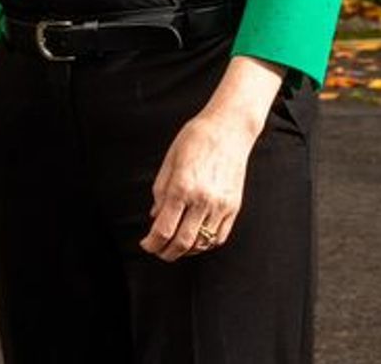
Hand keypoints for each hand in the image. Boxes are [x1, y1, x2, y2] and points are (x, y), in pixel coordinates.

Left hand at [139, 111, 256, 261]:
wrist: (229, 128)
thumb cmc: (196, 139)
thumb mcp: (169, 161)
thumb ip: (160, 192)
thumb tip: (155, 217)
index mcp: (182, 187)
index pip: (164, 230)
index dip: (152, 243)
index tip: (146, 244)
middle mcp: (202, 200)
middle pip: (182, 243)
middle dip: (166, 253)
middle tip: (158, 251)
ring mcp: (220, 206)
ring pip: (201, 244)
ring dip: (185, 251)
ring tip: (175, 246)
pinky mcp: (233, 207)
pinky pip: (218, 237)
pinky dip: (205, 244)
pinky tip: (195, 239)